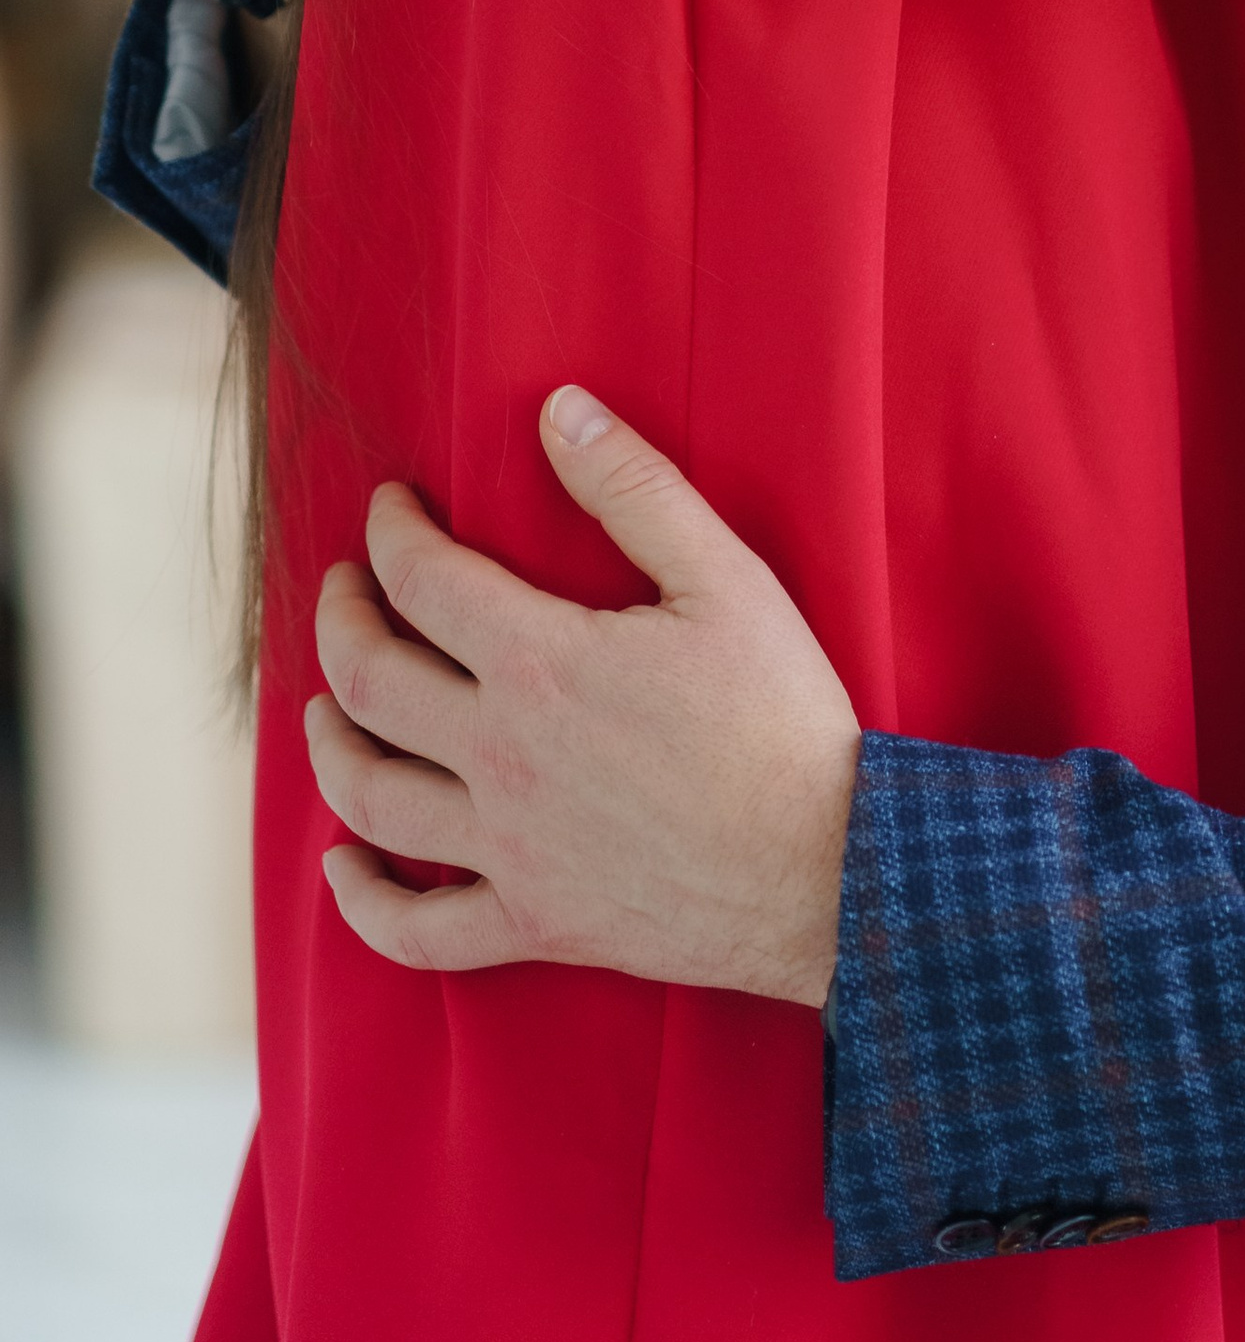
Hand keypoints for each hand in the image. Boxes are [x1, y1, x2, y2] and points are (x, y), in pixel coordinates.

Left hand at [305, 391, 858, 1006]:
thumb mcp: (725, 577)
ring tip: (321, 706)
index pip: (422, 580)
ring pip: (369, 797)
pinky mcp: (533, 921)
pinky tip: (342, 867)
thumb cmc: (782, 715)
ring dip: (325, 744)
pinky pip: (415, 931)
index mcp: (542, 662)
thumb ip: (633, 488)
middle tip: (343, 586)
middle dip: (339, 619)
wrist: (826, 865)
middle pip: (367, 683)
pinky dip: (361, 902)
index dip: (391, 532)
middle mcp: (501, 756)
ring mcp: (508, 848)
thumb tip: (558, 411)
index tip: (391, 505)